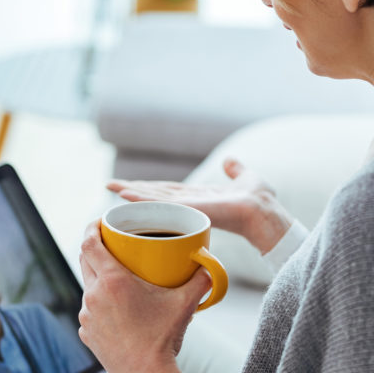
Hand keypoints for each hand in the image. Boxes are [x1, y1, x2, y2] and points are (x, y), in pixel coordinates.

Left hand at [78, 221, 200, 372]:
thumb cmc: (164, 338)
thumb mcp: (184, 305)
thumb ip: (200, 280)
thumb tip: (210, 265)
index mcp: (113, 281)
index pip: (89, 243)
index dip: (91, 227)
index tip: (99, 221)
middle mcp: (93, 295)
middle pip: (85, 260)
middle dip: (95, 248)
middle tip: (110, 243)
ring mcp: (87, 316)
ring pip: (88, 286)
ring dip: (98, 278)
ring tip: (117, 278)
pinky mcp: (86, 333)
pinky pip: (90, 310)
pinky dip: (100, 304)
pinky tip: (116, 309)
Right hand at [107, 157, 292, 253]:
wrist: (264, 211)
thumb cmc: (259, 201)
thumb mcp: (245, 177)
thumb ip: (235, 170)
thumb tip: (229, 161)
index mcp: (199, 197)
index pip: (168, 191)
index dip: (149, 187)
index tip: (131, 184)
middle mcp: (189, 203)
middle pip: (155, 195)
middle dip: (132, 190)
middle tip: (109, 185)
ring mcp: (188, 207)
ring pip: (153, 199)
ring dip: (132, 193)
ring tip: (111, 187)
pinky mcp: (188, 208)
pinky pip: (160, 203)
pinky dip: (142, 199)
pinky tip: (125, 194)